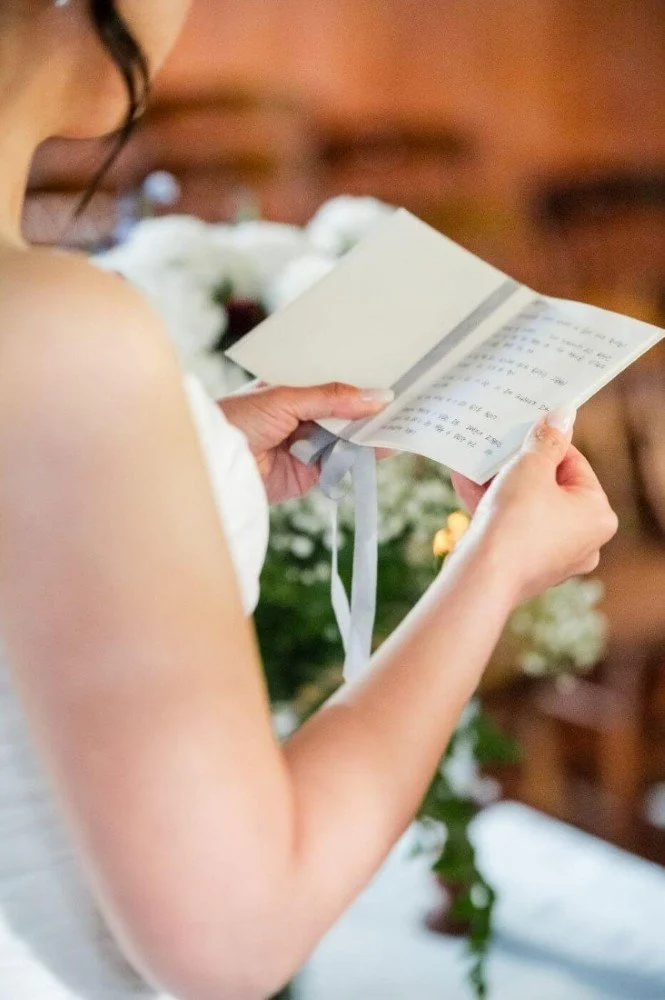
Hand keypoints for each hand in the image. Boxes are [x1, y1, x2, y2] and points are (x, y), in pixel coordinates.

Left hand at [218, 382, 393, 502]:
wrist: (213, 466)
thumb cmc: (237, 419)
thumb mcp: (286, 398)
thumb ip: (332, 398)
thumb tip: (378, 397)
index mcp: (294, 387)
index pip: (335, 378)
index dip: (362, 376)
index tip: (395, 369)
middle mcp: (304, 414)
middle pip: (347, 409)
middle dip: (372, 406)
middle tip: (410, 395)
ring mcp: (310, 443)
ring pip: (350, 436)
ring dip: (372, 431)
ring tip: (407, 419)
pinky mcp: (312, 473)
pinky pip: (344, 464)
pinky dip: (363, 458)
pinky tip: (386, 446)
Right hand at [451, 410, 617, 604]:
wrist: (482, 576)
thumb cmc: (515, 522)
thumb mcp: (530, 468)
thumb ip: (546, 439)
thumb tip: (562, 414)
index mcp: (598, 515)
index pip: (574, 464)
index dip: (544, 444)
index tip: (522, 431)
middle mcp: (584, 540)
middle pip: (549, 487)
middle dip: (515, 467)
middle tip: (496, 447)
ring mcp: (554, 558)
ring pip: (526, 508)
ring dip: (498, 485)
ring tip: (474, 463)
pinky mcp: (526, 567)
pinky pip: (512, 528)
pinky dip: (492, 508)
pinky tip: (466, 484)